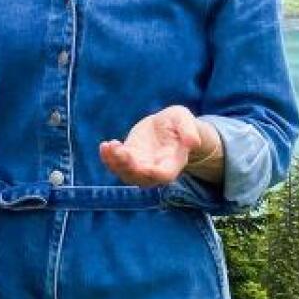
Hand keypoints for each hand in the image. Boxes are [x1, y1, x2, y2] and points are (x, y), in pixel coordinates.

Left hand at [99, 104, 216, 186]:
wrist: (166, 126)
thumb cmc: (179, 123)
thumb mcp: (185, 120)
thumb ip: (189, 130)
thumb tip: (194, 142)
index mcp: (173, 162)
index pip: (164, 175)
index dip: (155, 174)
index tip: (146, 167)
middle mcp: (155, 169)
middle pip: (142, 178)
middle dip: (130, 167)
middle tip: (121, 151)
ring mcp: (141, 165)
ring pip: (126, 174)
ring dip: (115, 164)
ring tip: (109, 146)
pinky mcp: (128, 158)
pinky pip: (116, 164)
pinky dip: (108, 158)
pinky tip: (105, 146)